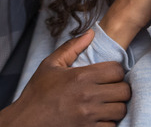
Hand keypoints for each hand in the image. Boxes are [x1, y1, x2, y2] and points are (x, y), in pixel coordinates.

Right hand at [0, 31, 130, 125]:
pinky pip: (111, 126)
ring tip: (107, 102)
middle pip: (124, 91)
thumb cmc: (38, 92)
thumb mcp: (51, 64)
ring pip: (120, 110)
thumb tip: (91, 33)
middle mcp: (88, 96)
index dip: (116, 71)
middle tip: (111, 88)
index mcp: (81, 76)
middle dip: (120, 88)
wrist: (27, 120)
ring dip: (116, 105)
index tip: (109, 74)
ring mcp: (89, 115)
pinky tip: (100, 116)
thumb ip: (72, 47)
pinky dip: (109, 121)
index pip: (117, 70)